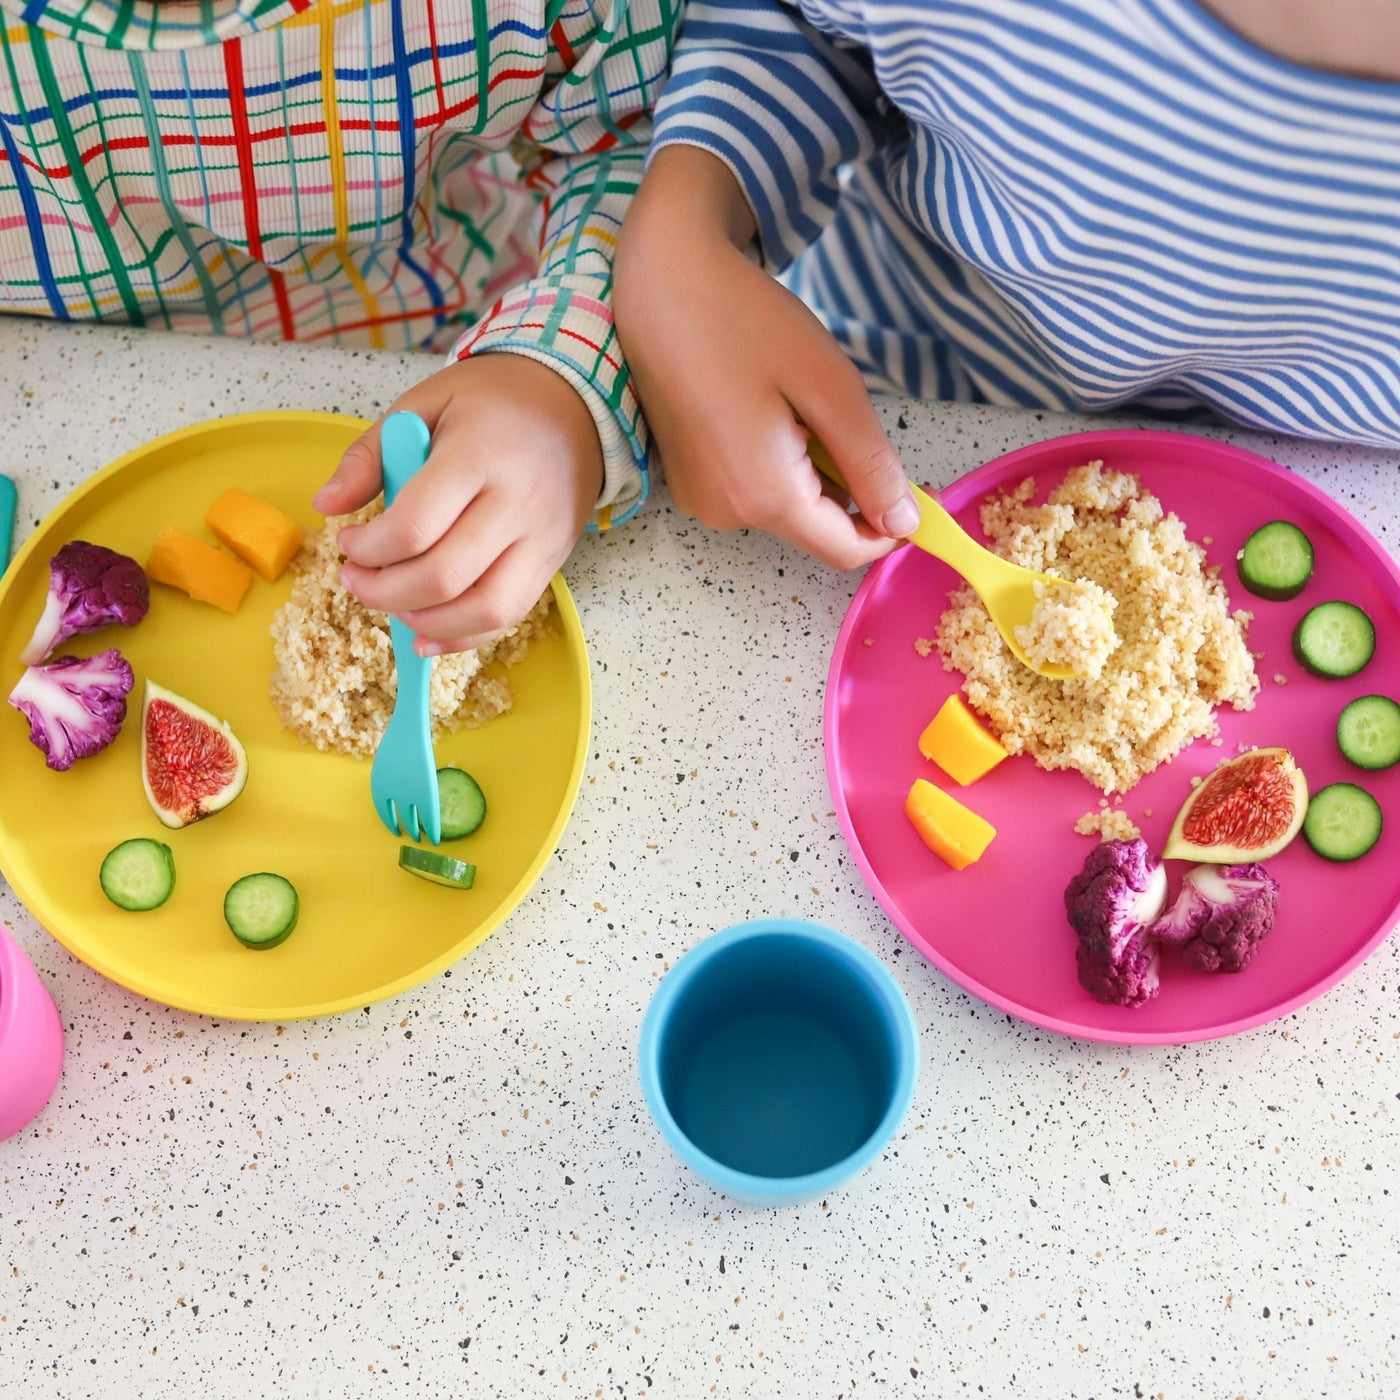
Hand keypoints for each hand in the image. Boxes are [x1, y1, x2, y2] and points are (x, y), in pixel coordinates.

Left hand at [313, 354, 602, 655]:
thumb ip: (369, 454)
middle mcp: (516, 503)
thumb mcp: (424, 404)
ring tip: (393, 607)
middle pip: (443, 577)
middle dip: (384, 592)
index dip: (368, 549)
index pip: (414, 527)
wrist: (575, 406)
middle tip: (357, 580)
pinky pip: (509, 616)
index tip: (348, 544)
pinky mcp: (552, 562)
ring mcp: (540, 538)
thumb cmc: (494, 402)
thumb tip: (327, 505)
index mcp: (478, 455)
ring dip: (425, 621)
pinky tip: (425, 635)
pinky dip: (463, 636)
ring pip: (483, 609)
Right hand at [614, 146, 919, 569]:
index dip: (889, 530)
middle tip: (837, 411)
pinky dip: (775, 462)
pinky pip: (752, 489)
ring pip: (785, 507)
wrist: (663, 284)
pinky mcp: (687, 480)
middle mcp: (726, 513)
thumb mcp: (830, 389)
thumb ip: (870, 465)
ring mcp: (700, 499)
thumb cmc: (746, 323)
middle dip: (845, 485)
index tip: (917, 490)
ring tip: (790, 401)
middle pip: (814, 527)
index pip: (845, 550)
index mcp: (764, 496)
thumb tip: (904, 524)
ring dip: (809, 469)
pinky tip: (762, 408)